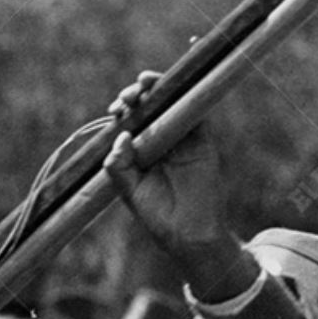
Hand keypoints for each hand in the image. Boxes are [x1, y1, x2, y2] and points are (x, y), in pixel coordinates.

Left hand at [103, 71, 228, 252]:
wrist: (190, 234)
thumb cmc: (159, 217)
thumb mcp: (130, 191)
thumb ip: (119, 166)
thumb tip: (120, 135)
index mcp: (141, 151)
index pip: (130, 121)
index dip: (122, 110)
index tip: (115, 110)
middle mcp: (161, 140)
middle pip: (149, 106)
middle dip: (136, 95)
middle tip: (127, 98)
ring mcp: (183, 138)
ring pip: (171, 102)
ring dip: (157, 87)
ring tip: (143, 85)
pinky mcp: (203, 139)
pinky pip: (195, 110)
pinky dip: (184, 95)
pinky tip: (170, 90)